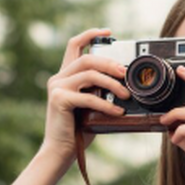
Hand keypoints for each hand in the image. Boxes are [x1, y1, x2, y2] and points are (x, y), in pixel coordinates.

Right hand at [39, 29, 128, 164]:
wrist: (60, 152)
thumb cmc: (78, 130)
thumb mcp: (90, 105)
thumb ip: (99, 91)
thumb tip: (124, 84)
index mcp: (65, 76)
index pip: (74, 45)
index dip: (90, 34)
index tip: (109, 32)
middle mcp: (58, 78)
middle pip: (87, 59)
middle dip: (110, 63)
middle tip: (126, 73)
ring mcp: (57, 88)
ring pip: (89, 74)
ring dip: (112, 83)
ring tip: (126, 94)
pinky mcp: (59, 100)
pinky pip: (88, 97)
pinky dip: (106, 104)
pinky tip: (118, 111)